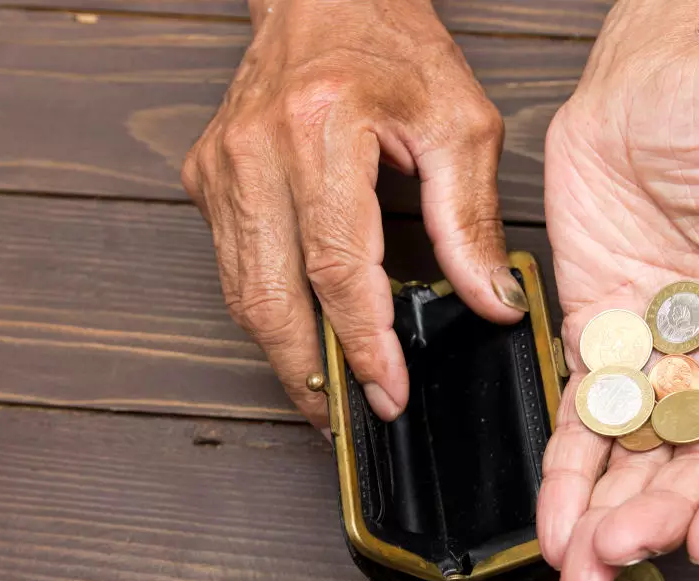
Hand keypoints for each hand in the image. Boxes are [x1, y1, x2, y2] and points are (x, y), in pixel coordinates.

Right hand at [182, 0, 527, 424]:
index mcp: (321, 128)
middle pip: (269, 297)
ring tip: (327, 394)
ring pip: (241, 293)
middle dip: (309, 373)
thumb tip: (491, 304)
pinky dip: (267, 315)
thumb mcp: (460, 122)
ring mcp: (221, 167)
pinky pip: (233, 267)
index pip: (336, 267)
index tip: (386, 391)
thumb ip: (473, 221)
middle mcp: (256, 151)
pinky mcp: (207, 178)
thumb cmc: (391, 43)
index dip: (362, 342)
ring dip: (284, 355)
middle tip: (346, 419)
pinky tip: (302, 341)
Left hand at [538, 1, 698, 580]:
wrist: (644, 76)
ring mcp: (663, 354)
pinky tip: (555, 522)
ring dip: (609, 516)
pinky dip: (568, 471)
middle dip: (664, 515)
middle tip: (620, 554)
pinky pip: (583, 418)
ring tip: (580, 570)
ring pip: (641, 457)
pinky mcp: (601, 340)